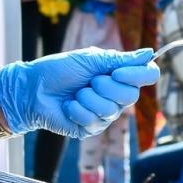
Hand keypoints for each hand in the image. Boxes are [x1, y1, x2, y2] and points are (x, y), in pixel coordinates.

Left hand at [0, 48, 159, 137]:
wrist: (32, 88)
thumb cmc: (58, 70)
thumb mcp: (91, 59)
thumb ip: (120, 59)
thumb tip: (150, 53)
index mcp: (119, 75)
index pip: (147, 76)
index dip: (138, 75)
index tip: (116, 72)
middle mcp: (116, 96)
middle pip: (132, 96)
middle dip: (106, 86)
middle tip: (88, 81)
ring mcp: (104, 115)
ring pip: (111, 111)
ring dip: (88, 98)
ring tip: (75, 94)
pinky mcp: (90, 129)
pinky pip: (94, 122)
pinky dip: (77, 110)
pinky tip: (68, 106)